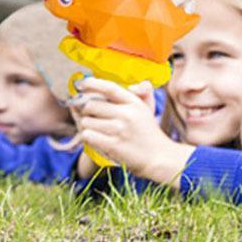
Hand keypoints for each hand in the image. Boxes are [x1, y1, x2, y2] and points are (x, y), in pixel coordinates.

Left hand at [73, 79, 192, 184]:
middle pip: (91, 105)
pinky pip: (87, 136)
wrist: (159, 157)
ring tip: (95, 130)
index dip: (92, 83)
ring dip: (86, 126)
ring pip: (86, 122)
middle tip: (90, 116)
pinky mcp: (113, 146)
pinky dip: (87, 137)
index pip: (110, 88)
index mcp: (135, 103)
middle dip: (86, 111)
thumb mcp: (146, 109)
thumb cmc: (148, 133)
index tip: (82, 84)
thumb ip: (140, 93)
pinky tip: (95, 139)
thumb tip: (131, 85)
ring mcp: (119, 130)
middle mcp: (127, 114)